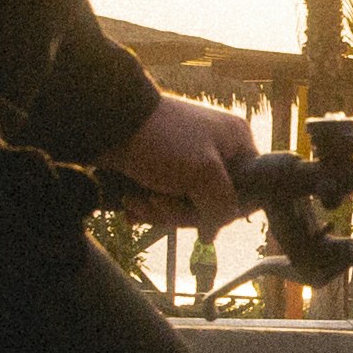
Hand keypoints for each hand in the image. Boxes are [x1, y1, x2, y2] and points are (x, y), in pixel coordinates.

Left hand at [100, 94, 255, 233]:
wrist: (107, 122)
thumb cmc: (162, 141)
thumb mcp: (204, 174)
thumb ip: (222, 205)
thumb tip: (214, 230)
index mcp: (236, 142)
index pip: (244, 194)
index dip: (220, 211)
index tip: (196, 211)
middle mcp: (216, 149)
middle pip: (210, 203)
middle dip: (179, 211)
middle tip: (156, 200)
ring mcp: (189, 158)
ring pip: (184, 203)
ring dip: (158, 209)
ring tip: (136, 200)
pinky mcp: (163, 166)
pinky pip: (165, 197)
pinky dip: (148, 204)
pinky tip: (131, 202)